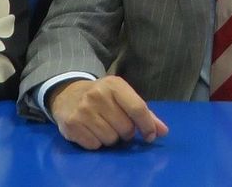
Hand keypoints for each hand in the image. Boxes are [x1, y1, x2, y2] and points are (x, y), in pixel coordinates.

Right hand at [48, 76, 168, 150]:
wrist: (67, 94)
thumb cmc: (102, 96)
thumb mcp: (122, 96)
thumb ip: (144, 113)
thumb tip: (163, 131)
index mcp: (114, 85)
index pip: (137, 108)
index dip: (147, 125)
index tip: (151, 135)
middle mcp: (97, 96)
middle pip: (125, 128)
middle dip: (127, 132)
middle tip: (119, 126)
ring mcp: (83, 111)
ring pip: (111, 139)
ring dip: (111, 138)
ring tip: (104, 127)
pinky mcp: (72, 125)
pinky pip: (95, 146)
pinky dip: (97, 143)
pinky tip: (92, 131)